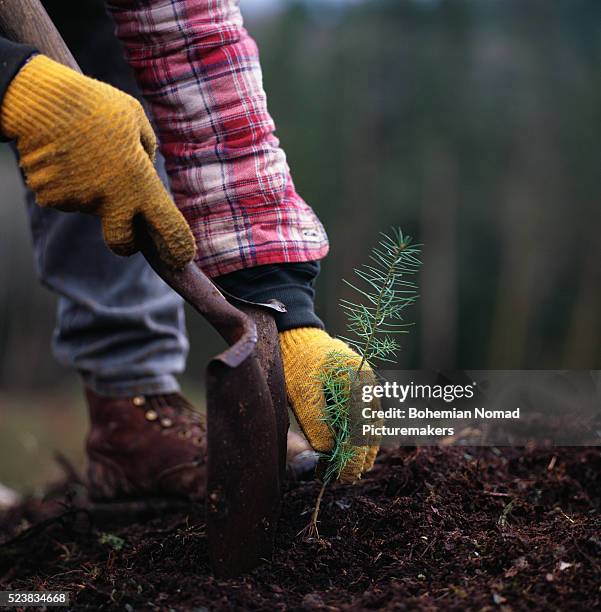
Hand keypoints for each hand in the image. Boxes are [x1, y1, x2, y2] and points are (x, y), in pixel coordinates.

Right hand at [0, 55, 194, 267]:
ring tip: (82, 154)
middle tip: (125, 224)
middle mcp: (111, 200)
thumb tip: (146, 171)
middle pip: (122, 244)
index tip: (181, 259)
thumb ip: (146, 152)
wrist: (41, 100)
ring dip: (90, 190)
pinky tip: (63, 156)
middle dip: (125, 241)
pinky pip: (65, 196)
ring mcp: (80, 202)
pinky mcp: (51, 198)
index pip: (168, 228)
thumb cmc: (96, 106)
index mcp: (140, 183)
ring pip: (90, 207)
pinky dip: (65, 182)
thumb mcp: (135, 121)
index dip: (177, 248)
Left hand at [279, 327, 379, 482]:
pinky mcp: (359, 389)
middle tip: (346, 478)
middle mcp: (367, 384)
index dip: (354, 454)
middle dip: (360, 456)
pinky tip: (350, 451)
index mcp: (356, 381)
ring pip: (371, 424)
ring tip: (350, 471)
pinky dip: (360, 436)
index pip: (361, 426)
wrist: (298, 337)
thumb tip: (326, 450)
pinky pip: (365, 417)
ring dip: (362, 449)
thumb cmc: (297, 361)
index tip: (345, 474)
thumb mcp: (302, 390)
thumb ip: (315, 419)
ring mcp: (366, 386)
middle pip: (371, 427)